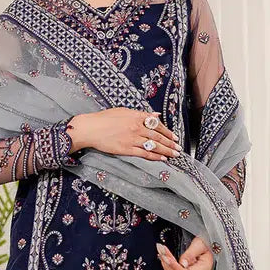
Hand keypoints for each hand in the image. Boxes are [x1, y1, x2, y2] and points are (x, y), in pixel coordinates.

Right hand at [67, 108, 181, 160]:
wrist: (91, 128)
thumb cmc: (105, 119)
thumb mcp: (124, 111)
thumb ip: (140, 114)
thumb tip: (155, 115)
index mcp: (136, 116)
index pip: (157, 124)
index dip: (168, 131)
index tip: (174, 136)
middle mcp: (136, 127)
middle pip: (158, 136)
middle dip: (170, 143)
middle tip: (178, 148)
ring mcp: (132, 139)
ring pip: (154, 145)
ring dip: (166, 150)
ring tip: (174, 154)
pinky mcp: (126, 149)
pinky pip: (144, 153)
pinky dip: (155, 156)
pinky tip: (162, 158)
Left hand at [155, 236, 213, 269]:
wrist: (210, 243)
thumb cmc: (207, 242)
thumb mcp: (200, 244)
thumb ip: (190, 254)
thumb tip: (182, 264)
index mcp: (203, 269)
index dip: (174, 266)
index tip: (166, 257)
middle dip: (167, 262)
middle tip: (161, 249)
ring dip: (166, 262)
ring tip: (160, 249)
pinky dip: (168, 263)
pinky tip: (163, 255)